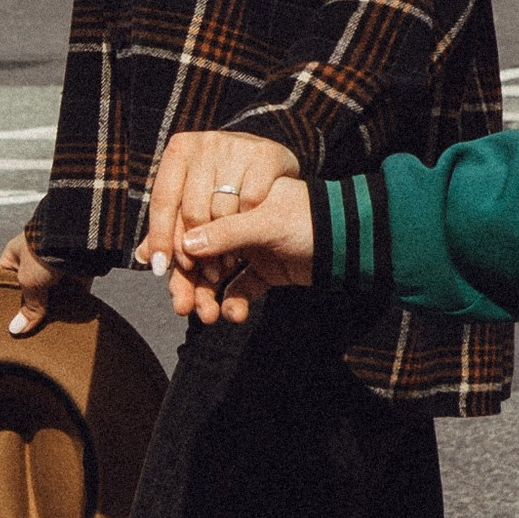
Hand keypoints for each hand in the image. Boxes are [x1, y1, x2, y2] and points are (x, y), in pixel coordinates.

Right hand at [0, 225, 74, 338]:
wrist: (77, 239)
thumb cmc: (42, 254)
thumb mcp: (28, 281)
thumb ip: (26, 306)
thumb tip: (17, 330)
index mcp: (15, 255)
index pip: (3, 280)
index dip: (2, 300)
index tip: (3, 321)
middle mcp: (34, 261)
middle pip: (29, 292)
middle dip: (29, 309)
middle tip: (23, 333)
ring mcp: (56, 268)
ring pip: (50, 296)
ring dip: (49, 311)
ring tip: (42, 334)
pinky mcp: (75, 276)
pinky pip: (69, 297)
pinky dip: (67, 308)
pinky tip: (62, 326)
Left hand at [139, 131, 300, 291]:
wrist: (270, 161)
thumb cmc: (224, 184)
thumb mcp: (194, 200)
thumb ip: (171, 227)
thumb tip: (142, 256)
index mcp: (180, 149)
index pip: (163, 200)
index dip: (160, 237)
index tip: (159, 267)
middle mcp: (205, 143)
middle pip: (192, 209)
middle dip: (195, 249)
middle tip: (202, 273)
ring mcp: (237, 146)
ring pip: (222, 210)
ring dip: (224, 246)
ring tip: (226, 262)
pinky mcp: (266, 153)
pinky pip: (252, 201)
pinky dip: (250, 223)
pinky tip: (250, 237)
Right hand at [160, 174, 315, 323]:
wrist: (351, 241)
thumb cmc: (310, 218)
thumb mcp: (265, 221)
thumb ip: (226, 233)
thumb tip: (185, 245)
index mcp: (233, 200)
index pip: (193, 224)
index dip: (177, 247)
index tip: (167, 270)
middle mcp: (237, 223)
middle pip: (200, 254)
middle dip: (189, 282)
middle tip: (181, 306)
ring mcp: (251, 248)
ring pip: (217, 276)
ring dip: (209, 297)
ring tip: (208, 316)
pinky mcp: (265, 271)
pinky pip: (241, 289)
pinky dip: (235, 303)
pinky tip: (235, 314)